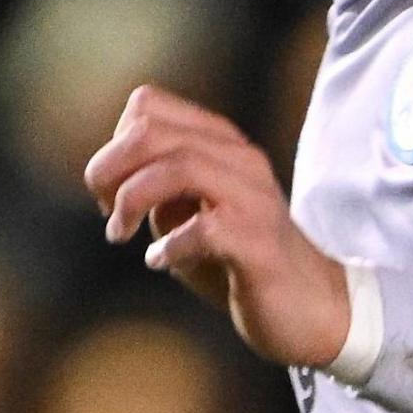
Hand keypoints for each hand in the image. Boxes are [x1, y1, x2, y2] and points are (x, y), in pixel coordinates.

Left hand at [83, 86, 352, 368]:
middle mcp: (241, 160)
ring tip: (122, 235)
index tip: (108, 193)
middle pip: (151, 132)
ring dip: (131, 201)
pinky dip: (169, 246)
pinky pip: (204, 228)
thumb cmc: (238, 260)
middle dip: (109, 171)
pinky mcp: (260, 242)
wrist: (307, 307)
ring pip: (178, 167)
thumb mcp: (187, 212)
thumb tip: (105, 175)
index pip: (147, 106)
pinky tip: (161, 262)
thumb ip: (154, 186)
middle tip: (108, 215)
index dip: (113, 146)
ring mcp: (255, 199)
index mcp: (222, 145)